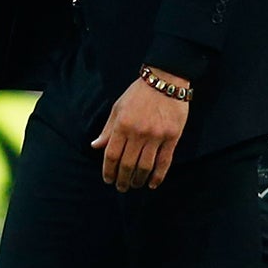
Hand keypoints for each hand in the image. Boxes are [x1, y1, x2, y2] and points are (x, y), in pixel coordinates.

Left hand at [92, 72, 188, 190]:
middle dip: (122, 180)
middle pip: (127, 164)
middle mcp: (138, 133)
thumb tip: (95, 146)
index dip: (108, 171)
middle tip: (121, 187)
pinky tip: (152, 184)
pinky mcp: (172, 137)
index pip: (112, 155)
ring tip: (135, 185)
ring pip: (145, 166)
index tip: (108, 179)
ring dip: (138, 180)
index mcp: (122, 125)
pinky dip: (158, 176)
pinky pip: (164, 162)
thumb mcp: (118, 108)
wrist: (165, 80)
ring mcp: (156, 136)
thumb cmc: (138, 93)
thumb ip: (107, 129)